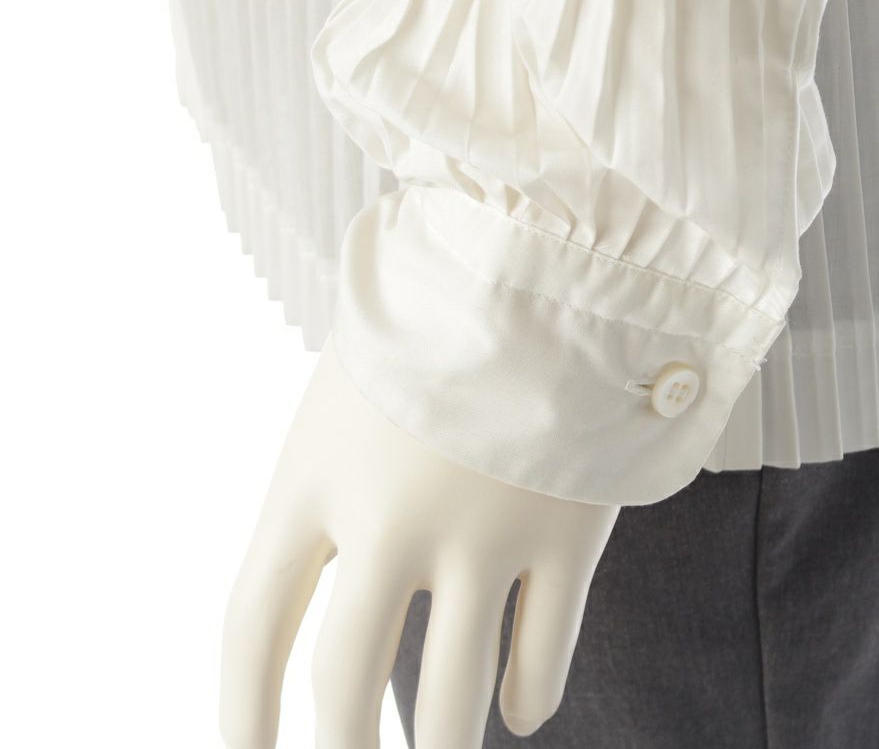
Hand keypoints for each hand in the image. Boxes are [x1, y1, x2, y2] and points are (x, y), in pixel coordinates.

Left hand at [219, 339, 619, 747]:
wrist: (543, 249)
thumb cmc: (437, 312)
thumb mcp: (353, 384)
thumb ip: (333, 483)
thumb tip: (339, 593)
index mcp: (316, 470)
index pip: (252, 625)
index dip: (242, 714)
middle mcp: (390, 516)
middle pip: (342, 683)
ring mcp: (483, 528)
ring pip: (451, 696)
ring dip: (440, 748)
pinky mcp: (567, 529)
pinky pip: (544, 652)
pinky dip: (532, 695)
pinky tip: (523, 712)